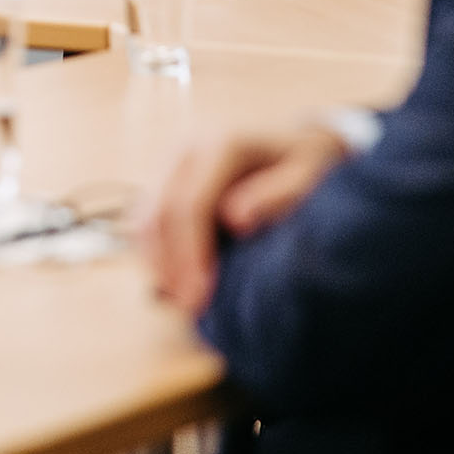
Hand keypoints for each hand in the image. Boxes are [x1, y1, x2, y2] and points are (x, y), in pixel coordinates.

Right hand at [137, 124, 349, 316]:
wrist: (295, 145)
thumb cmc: (307, 166)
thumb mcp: (310, 176)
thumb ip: (279, 194)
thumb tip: (234, 219)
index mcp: (221, 145)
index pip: (189, 204)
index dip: (190, 254)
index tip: (202, 296)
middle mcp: (187, 149)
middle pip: (158, 213)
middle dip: (170, 266)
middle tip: (189, 309)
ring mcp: (172, 165)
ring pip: (144, 218)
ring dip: (157, 263)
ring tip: (180, 302)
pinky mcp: (165, 181)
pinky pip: (145, 221)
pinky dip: (154, 254)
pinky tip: (172, 283)